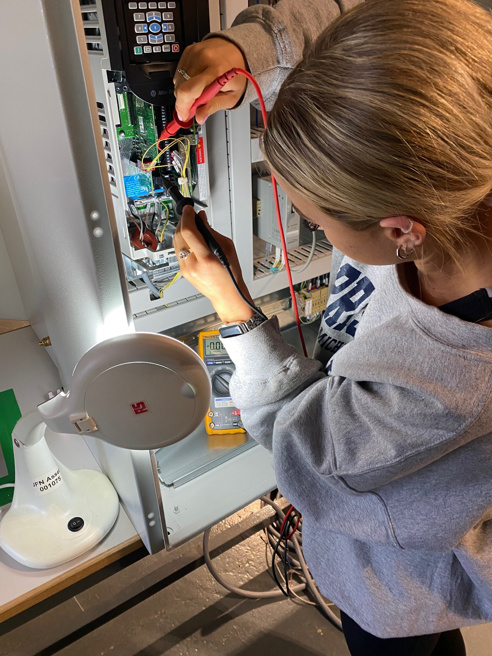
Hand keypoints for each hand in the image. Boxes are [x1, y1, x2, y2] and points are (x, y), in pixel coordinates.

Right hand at [173, 38, 247, 123]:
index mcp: (215, 71)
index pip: (189, 90)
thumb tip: (200, 117)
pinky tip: (196, 81)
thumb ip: (214, 106)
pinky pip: (178, 72)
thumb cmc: (236, 74)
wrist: (237, 52)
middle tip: (196, 105)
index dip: (182, 107)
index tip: (184, 116)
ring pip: (178, 81)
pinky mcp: (189, 50)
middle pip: (181, 87)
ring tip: (200, 90)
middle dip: (185, 102)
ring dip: (185, 91)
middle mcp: (203, 59)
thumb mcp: (232, 96)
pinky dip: (184, 81)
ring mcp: (194, 53)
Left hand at [173, 206, 254, 322]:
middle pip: (179, 236)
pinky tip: (190, 239)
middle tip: (190, 215)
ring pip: (176, 243)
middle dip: (183, 222)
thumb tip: (202, 220)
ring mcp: (186, 270)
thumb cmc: (230, 275)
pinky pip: (178, 252)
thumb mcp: (227, 248)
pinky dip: (182, 242)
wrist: (227, 295)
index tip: (189, 210)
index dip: (187, 217)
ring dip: (181, 231)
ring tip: (190, 225)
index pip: (188, 231)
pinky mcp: (183, 272)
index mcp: (205, 258)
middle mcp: (192, 265)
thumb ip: (212, 232)